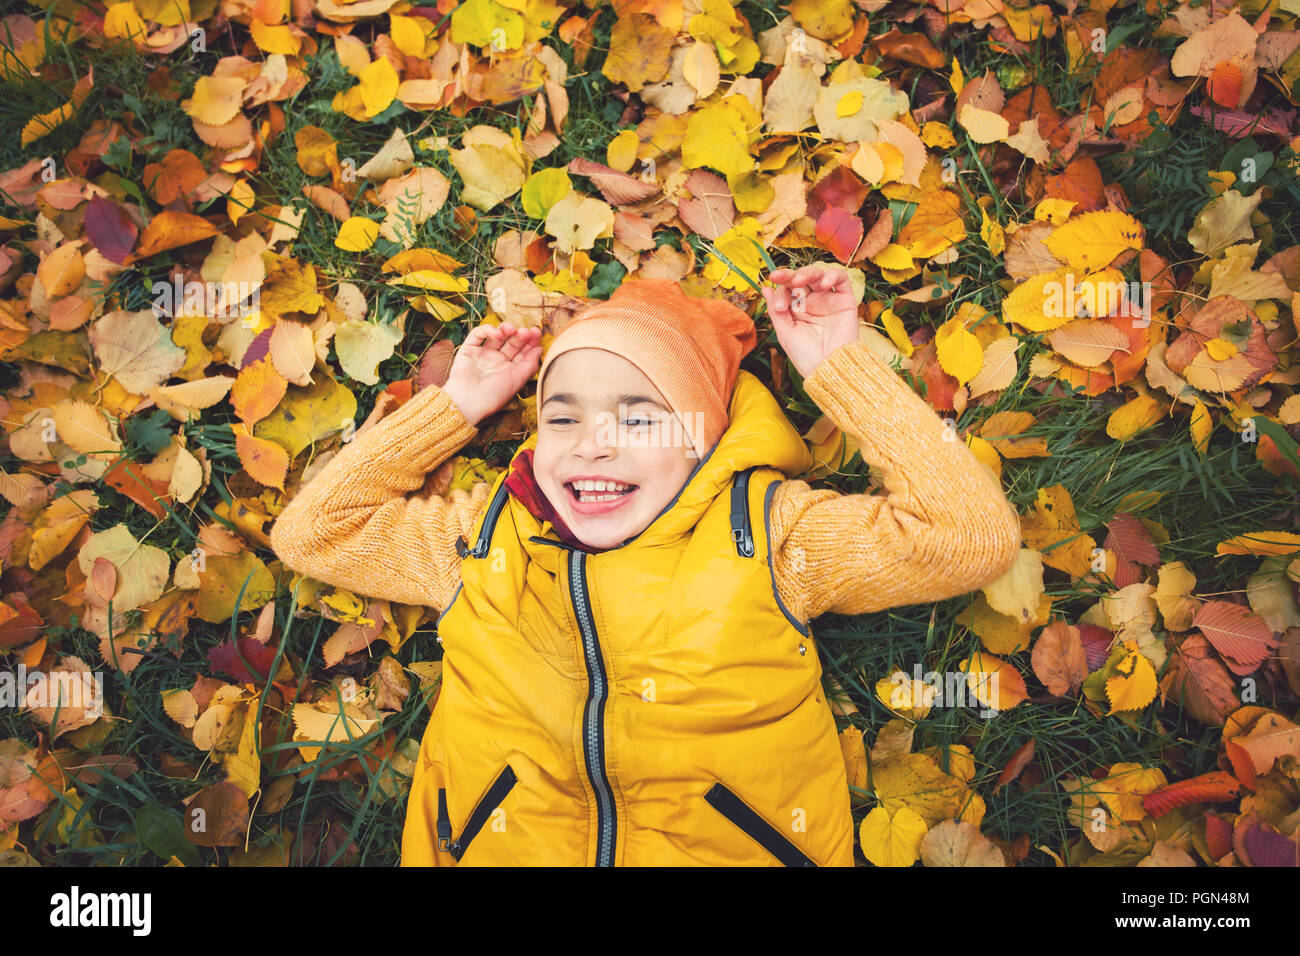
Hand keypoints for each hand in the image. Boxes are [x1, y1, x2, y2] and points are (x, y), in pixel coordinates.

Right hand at [440, 321, 542, 425]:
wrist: (469, 402)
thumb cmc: (494, 395)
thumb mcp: (517, 380)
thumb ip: (530, 364)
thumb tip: (540, 348)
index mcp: (509, 369)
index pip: (522, 351)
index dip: (530, 342)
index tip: (537, 334)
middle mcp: (497, 360)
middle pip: (512, 342)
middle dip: (520, 335)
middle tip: (526, 331)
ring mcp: (483, 354)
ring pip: (496, 336)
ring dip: (506, 329)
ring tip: (511, 330)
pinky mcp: (469, 349)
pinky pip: (478, 334)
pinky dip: (487, 330)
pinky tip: (497, 333)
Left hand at [761, 264, 859, 379]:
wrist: (829, 367)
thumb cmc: (806, 356)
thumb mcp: (785, 332)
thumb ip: (776, 309)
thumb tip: (765, 289)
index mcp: (796, 310)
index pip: (786, 290)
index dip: (780, 291)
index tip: (778, 305)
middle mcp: (812, 302)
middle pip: (801, 278)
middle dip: (790, 275)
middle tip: (780, 277)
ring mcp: (828, 300)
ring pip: (818, 274)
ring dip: (807, 272)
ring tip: (799, 281)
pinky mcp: (845, 300)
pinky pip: (841, 279)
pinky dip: (832, 275)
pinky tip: (823, 284)